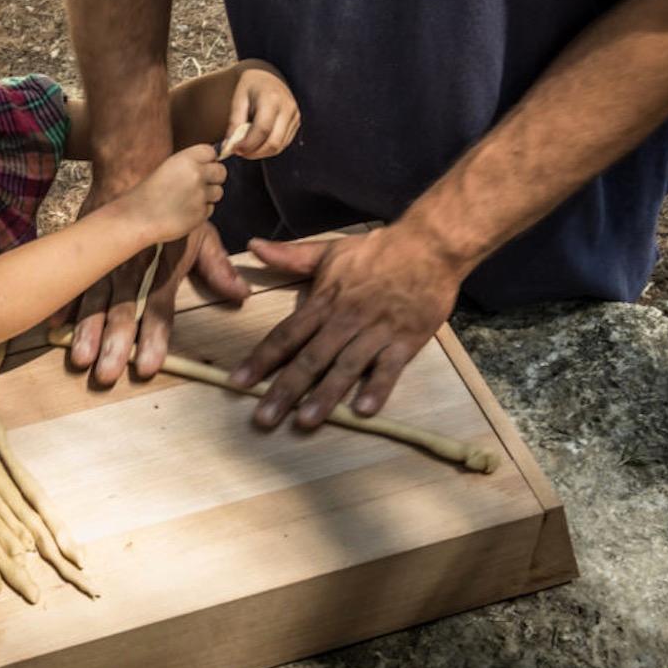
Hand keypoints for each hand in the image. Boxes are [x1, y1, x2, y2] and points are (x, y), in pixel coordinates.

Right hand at [69, 222, 249, 383]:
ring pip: (94, 295)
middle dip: (114, 340)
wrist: (134, 162)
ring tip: (80, 358)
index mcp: (164, 262)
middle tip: (106, 373)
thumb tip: (241, 296)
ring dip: (87, 328)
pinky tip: (53, 326)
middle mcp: (133, 262)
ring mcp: (105, 254)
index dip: (154, 335)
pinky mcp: (84, 246)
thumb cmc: (172, 206)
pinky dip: (61, 300)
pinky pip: (71, 275)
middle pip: (123, 306)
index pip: (160, 304)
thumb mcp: (201, 233)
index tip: (147, 366)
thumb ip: (217, 268)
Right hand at [123, 144, 226, 241]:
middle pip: (221, 172)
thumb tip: (211, 164)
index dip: (208, 160)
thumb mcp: (168, 168)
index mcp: (186, 159)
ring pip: (218, 192)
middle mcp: (196, 175)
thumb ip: (190, 164)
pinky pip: (210, 209)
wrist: (138, 216)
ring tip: (187, 200)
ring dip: (208, 196)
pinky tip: (184, 211)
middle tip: (199, 184)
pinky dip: (201, 211)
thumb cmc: (150, 193)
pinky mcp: (201, 214)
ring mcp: (200, 195)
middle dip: (214, 178)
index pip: (211, 152)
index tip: (201, 167)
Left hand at [225, 67, 300, 158]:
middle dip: (254, 153)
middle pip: (273, 142)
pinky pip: (283, 144)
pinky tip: (257, 143)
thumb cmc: (250, 87)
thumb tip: (229, 146)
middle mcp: (287, 108)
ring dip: (261, 153)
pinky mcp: (296, 123)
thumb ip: (234, 122)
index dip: (248, 144)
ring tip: (246, 148)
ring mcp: (294, 116)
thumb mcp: (238, 99)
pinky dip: (268, 149)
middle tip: (240, 152)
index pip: (262, 129)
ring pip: (279, 147)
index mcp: (272, 98)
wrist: (267, 77)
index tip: (235, 149)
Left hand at [229, 226, 462, 426]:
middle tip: (263, 417)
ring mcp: (376, 330)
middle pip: (310, 358)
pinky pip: (389, 367)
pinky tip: (362, 411)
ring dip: (325, 395)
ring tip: (305, 421)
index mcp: (325, 301)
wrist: (429, 245)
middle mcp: (346, 319)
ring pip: (346, 366)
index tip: (238, 382)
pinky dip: (377, 388)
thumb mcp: (329, 250)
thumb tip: (253, 247)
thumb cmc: (377, 250)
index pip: (286, 334)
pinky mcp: (405, 340)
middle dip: (285, 389)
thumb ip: (290, 256)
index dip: (261, 359)